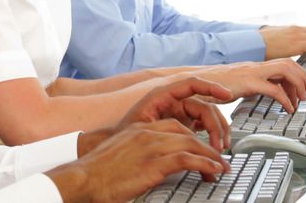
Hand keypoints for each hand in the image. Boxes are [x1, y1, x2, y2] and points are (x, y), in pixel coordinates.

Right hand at [50, 120, 228, 202]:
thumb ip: (139, 154)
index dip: (193, 137)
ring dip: (211, 157)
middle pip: (186, 133)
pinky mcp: (153, 163)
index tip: (203, 149)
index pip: (175, 126)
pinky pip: (187, 159)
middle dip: (206, 146)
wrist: (84, 179)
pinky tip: (213, 170)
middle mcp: (146, 133)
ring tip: (221, 168)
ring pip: (191, 144)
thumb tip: (154, 166)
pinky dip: (204, 164)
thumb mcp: (121, 155)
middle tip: (218, 160)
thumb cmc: (98, 173)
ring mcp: (150, 147)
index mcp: (138, 129)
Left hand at [118, 77, 232, 150]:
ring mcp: (181, 113)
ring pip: (207, 118)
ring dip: (218, 131)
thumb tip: (186, 134)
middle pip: (204, 107)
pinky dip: (212, 136)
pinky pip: (204, 126)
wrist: (119, 146)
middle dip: (216, 125)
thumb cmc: (125, 134)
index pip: (192, 84)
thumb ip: (162, 127)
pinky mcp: (184, 125)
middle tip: (219, 147)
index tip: (226, 94)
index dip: (210, 87)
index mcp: (163, 96)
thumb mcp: (140, 128)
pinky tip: (215, 148)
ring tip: (220, 149)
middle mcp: (174, 102)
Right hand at [191, 59, 305, 112]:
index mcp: (252, 67)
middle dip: (305, 77)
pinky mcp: (246, 83)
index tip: (302, 91)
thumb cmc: (209, 87)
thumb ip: (249, 87)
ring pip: (285, 69)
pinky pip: (273, 89)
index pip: (282, 64)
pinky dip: (285, 99)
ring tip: (303, 100)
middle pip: (288, 62)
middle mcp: (253, 66)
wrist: (190, 82)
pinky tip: (288, 109)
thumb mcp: (235, 85)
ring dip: (299, 84)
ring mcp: (250, 72)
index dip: (297, 76)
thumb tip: (261, 93)